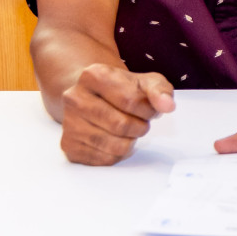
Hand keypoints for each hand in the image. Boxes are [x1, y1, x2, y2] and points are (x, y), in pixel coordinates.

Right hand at [57, 64, 175, 164]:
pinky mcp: (69, 145)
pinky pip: (105, 159)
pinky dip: (118, 154)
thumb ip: (160, 91)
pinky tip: (115, 139)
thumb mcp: (146, 82)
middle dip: (140, 127)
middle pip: (121, 125)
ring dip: (131, 141)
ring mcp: (69, 123)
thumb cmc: (124, 89)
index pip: (130, 101)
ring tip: (128, 130)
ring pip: (114, 145)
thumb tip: (167, 106)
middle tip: (140, 122)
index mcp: (93, 76)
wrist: (93, 97)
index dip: (149, 110)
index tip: (149, 109)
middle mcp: (74, 98)